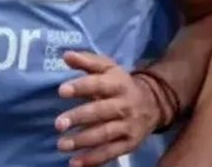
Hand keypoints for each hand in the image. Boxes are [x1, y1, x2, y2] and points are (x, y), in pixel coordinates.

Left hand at [54, 51, 161, 166]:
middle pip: (101, 112)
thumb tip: (66, 55)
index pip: (98, 84)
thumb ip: (87, 61)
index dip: (81, 87)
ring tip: (62, 145)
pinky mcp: (129, 144)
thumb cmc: (120, 84)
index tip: (61, 91)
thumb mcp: (107, 67)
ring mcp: (128, 126)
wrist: (153, 103)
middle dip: (79, 118)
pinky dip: (94, 159)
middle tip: (58, 124)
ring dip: (83, 141)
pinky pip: (111, 153)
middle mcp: (124, 105)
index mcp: (117, 84)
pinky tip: (75, 163)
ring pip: (105, 135)